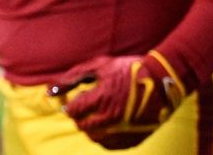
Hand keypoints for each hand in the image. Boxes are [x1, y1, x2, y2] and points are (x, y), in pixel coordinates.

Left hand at [49, 51, 186, 149]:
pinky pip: (109, 145)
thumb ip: (71, 79)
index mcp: (101, 99)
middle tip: (87, 106)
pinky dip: (104, 136)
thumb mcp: (98, 67)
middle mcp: (111, 119)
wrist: (163, 81)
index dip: (71, 104)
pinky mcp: (132, 140)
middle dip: (80, 116)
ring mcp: (122, 131)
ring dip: (91, 126)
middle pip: (81, 126)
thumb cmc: (128, 70)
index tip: (76, 100)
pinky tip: (109, 123)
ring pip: (94, 137)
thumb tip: (49, 92)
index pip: (72, 111)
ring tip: (99, 113)